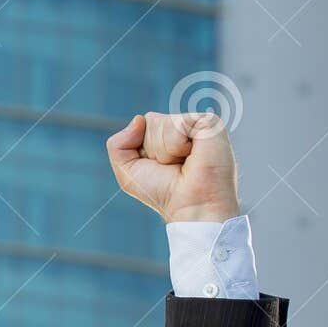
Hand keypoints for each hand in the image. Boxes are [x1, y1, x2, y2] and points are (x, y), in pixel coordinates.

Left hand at [106, 110, 240, 223]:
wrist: (190, 206)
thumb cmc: (163, 193)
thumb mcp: (128, 172)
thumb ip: (117, 145)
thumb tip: (138, 119)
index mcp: (168, 133)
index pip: (142, 123)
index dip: (143, 149)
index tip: (160, 167)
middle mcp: (184, 125)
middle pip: (150, 120)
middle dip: (153, 149)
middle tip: (174, 167)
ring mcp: (197, 122)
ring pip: (161, 122)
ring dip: (165, 151)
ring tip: (183, 163)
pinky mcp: (210, 122)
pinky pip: (177, 124)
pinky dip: (177, 145)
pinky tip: (192, 156)